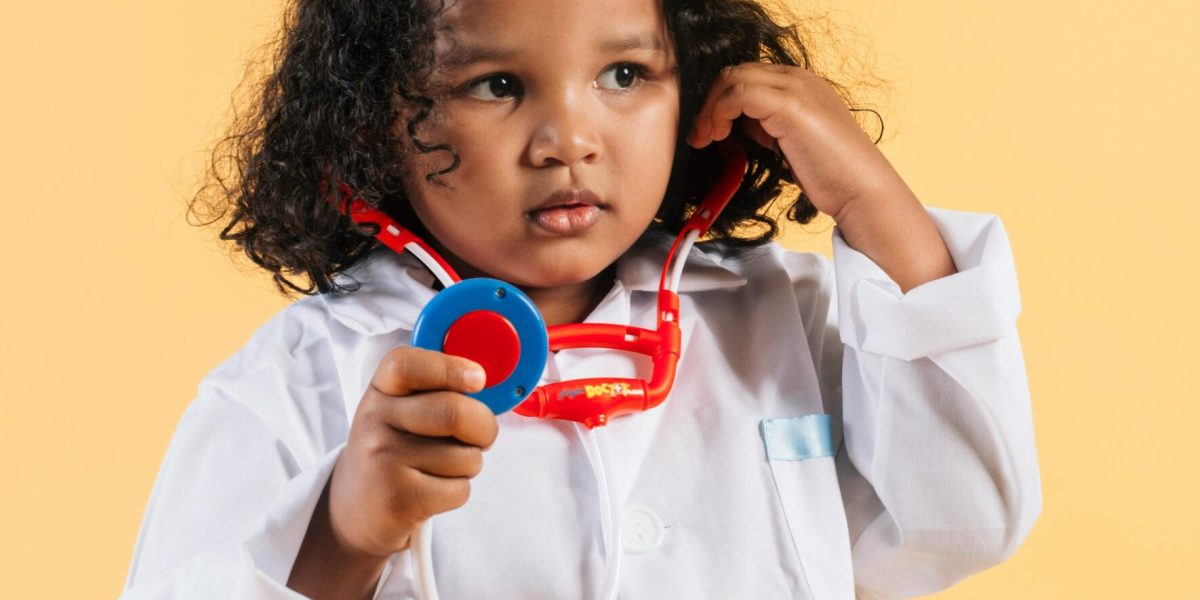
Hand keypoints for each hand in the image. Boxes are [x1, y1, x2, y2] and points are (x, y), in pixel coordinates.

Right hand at [328, 347, 497, 558]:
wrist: (358, 506)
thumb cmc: (397, 450)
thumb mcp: (402, 411)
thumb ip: (438, 392)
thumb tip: (487, 384)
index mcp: (381, 390)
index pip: (407, 364)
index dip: (450, 368)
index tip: (478, 379)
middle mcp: (376, 420)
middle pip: (454, 412)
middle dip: (485, 427)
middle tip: (482, 436)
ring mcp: (384, 460)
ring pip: (465, 457)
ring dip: (469, 465)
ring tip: (441, 468)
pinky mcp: (399, 498)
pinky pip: (459, 490)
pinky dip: (457, 492)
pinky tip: (432, 491)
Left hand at [687, 62, 956, 291]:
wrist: (862, 190)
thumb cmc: (831, 174)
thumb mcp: (792, 142)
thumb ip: (768, 125)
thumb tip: (741, 122)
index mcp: (801, 84)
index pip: (747, 76)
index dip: (721, 100)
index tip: (710, 130)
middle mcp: (799, 79)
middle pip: (735, 72)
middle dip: (710, 102)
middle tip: (700, 135)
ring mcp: (796, 89)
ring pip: (733, 79)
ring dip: (710, 109)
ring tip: (706, 138)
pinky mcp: (790, 107)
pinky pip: (739, 95)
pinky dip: (719, 113)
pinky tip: (718, 136)